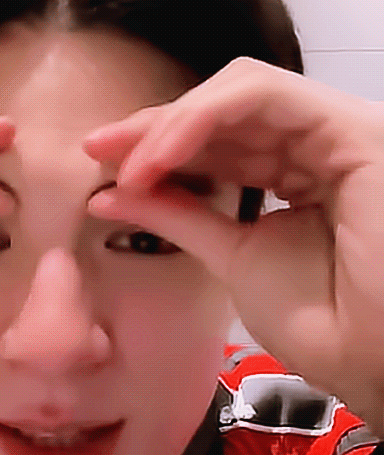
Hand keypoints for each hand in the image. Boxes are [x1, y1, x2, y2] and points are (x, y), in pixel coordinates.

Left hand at [83, 57, 383, 433]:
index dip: (157, 144)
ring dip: (171, 124)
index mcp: (295, 172)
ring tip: (124, 160)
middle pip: (222, 110)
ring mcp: (335, 131)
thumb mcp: (231, 254)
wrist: (374, 361)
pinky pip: (262, 97)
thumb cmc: (321, 321)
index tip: (101, 165)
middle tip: (98, 149)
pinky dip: (200, 119)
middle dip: (154, 127)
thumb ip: (177, 214)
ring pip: (239, 93)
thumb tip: (109, 193)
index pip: (218, 138)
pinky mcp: (350, 127)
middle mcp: (315, 145)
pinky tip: (159, 155)